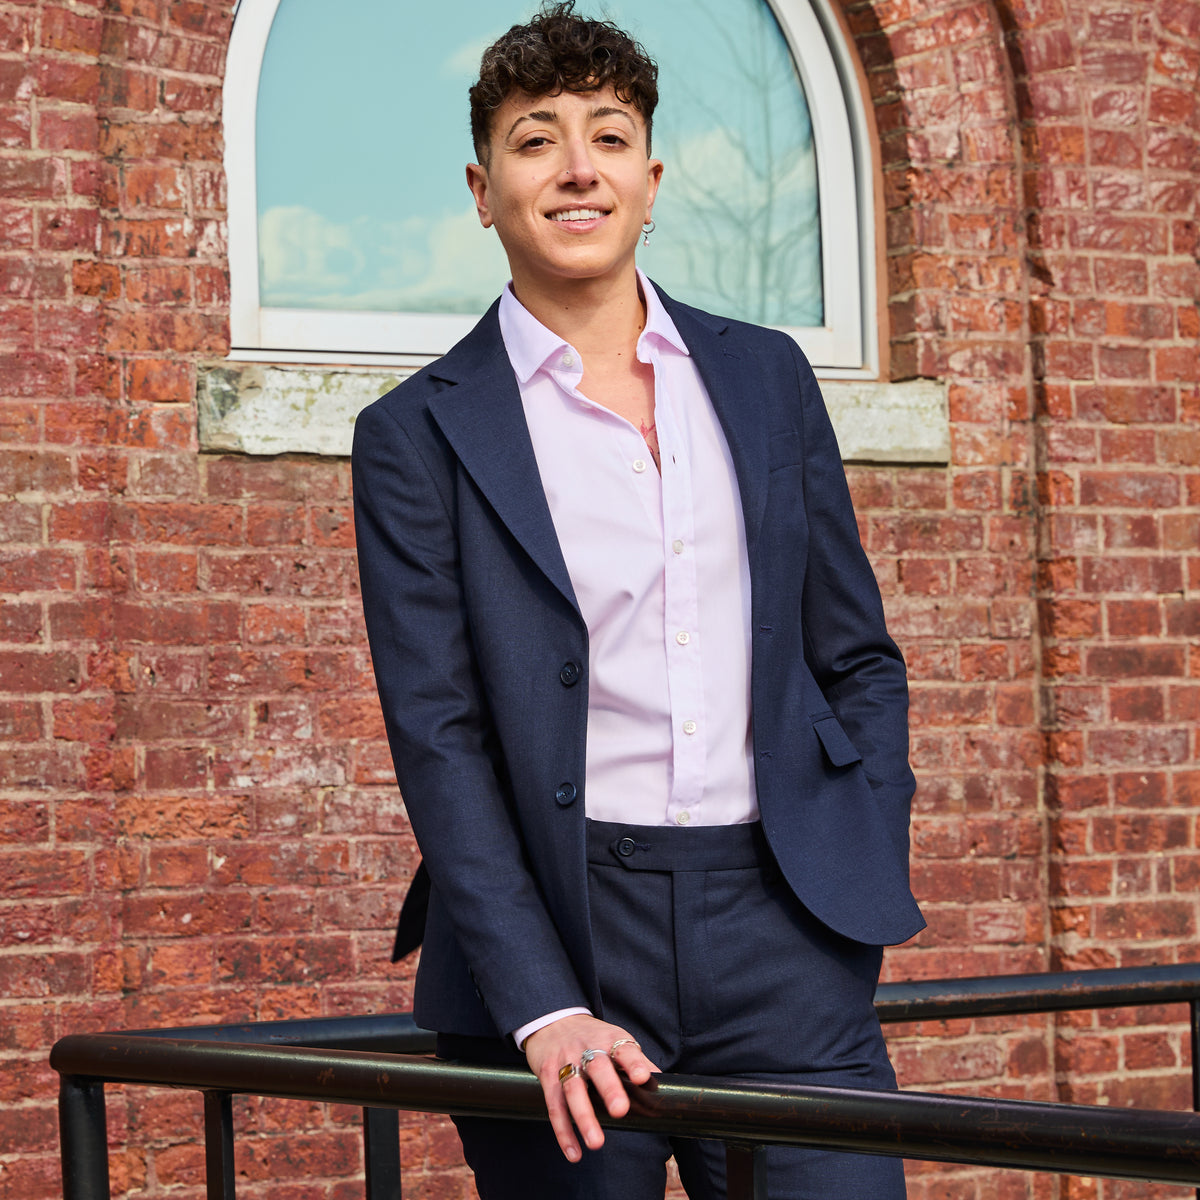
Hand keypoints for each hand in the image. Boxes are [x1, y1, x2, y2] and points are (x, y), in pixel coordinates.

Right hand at [523, 1013, 659, 1161]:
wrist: (552, 1021)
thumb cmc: (592, 1037)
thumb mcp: (614, 1039)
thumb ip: (636, 1060)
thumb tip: (662, 1084)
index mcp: (609, 1039)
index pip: (624, 1049)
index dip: (633, 1063)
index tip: (642, 1078)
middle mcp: (586, 1048)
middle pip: (598, 1067)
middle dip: (609, 1088)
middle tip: (620, 1111)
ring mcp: (565, 1062)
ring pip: (573, 1089)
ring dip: (584, 1117)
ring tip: (597, 1143)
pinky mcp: (548, 1076)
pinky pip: (555, 1105)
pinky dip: (564, 1131)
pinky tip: (574, 1152)